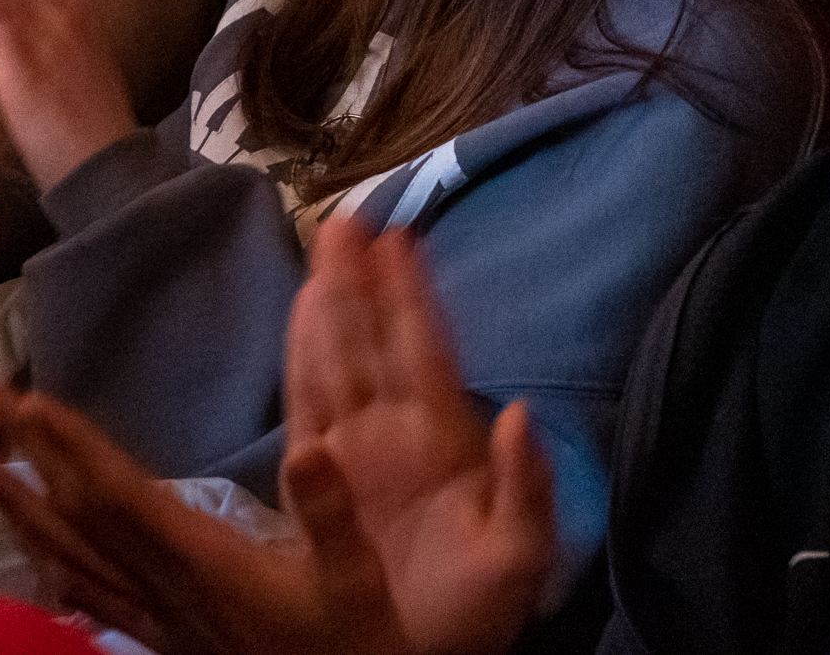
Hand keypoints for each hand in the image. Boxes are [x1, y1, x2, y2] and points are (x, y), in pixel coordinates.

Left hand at [0, 385, 352, 654]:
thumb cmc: (358, 649)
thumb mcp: (361, 584)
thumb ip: (332, 517)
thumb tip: (311, 446)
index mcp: (204, 565)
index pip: (120, 498)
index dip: (72, 448)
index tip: (28, 402)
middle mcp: (165, 591)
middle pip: (80, 516)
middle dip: (28, 455)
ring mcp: (159, 620)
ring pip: (72, 557)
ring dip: (19, 507)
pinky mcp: (166, 642)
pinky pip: (93, 598)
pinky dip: (55, 565)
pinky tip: (35, 552)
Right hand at [282, 221, 554, 654]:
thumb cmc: (473, 613)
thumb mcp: (519, 558)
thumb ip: (528, 487)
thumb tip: (522, 410)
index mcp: (444, 440)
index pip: (425, 350)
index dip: (412, 295)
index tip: (402, 236)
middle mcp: (396, 431)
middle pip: (374, 339)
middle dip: (363, 279)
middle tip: (350, 216)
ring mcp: (356, 449)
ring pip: (339, 358)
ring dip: (333, 302)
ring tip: (326, 246)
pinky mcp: (318, 475)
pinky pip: (306, 400)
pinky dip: (301, 354)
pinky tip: (302, 311)